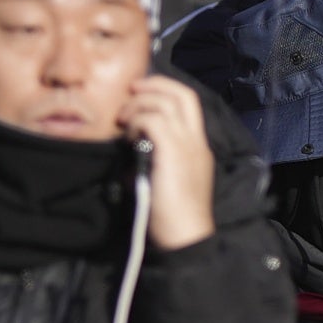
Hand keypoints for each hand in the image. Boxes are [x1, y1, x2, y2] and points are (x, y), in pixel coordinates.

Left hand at [119, 69, 216, 250]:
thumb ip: (152, 157)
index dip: (165, 89)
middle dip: (154, 85)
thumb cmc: (171, 217)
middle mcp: (197, 141)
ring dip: (139, 105)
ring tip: (123, 120)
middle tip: (130, 91)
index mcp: (198, 146)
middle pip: (182, 93)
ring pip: (164, 103)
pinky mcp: (173, 152)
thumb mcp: (163, 179)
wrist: (184, 237)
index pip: (189, 102)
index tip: (141, 92)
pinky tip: (128, 138)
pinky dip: (137, 123)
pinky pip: (152, 121)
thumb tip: (129, 146)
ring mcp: (187, 145)